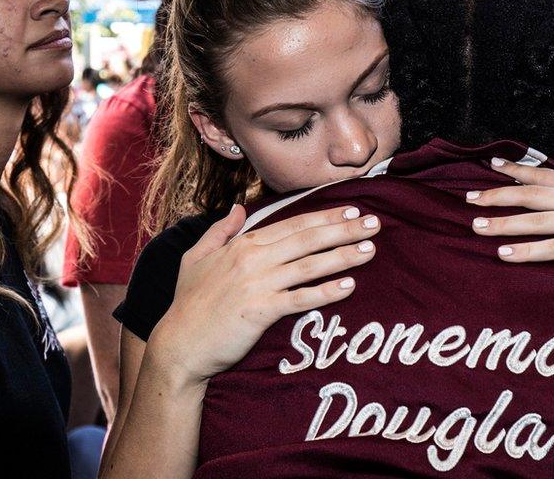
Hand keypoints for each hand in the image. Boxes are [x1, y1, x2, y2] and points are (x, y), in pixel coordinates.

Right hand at [149, 204, 379, 384]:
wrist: (178, 345)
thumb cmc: (187, 304)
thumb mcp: (195, 258)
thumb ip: (219, 231)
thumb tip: (237, 208)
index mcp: (242, 245)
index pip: (292, 225)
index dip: (324, 217)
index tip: (352, 211)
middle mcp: (252, 259)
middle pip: (307, 240)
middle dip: (343, 229)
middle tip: (375, 224)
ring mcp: (257, 285)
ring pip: (309, 265)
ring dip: (342, 256)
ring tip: (370, 250)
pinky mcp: (260, 312)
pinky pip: (300, 299)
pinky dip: (325, 292)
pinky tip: (349, 287)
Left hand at [466, 158, 553, 301]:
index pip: (550, 177)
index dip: (518, 172)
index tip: (491, 166)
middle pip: (535, 195)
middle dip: (499, 194)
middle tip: (467, 196)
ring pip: (539, 220)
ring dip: (504, 223)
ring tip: (476, 226)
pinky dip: (528, 251)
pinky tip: (505, 254)